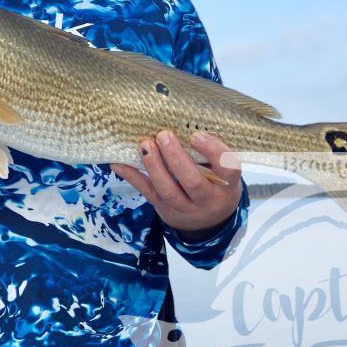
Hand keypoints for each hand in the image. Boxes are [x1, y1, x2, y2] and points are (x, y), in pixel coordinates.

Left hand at [111, 131, 241, 235]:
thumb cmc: (215, 186)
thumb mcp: (223, 173)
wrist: (206, 225)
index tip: (197, 135)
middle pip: (193, 182)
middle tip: (164, 135)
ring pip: (167, 189)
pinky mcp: (162, 207)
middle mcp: (207, 200)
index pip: (228, 168)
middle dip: (176, 158)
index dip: (213, 151)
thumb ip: (211, 154)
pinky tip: (118, 162)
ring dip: (153, 166)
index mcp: (227, 186)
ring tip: (144, 144)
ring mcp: (183, 207)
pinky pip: (145, 191)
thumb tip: (186, 121)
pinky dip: (131, 175)